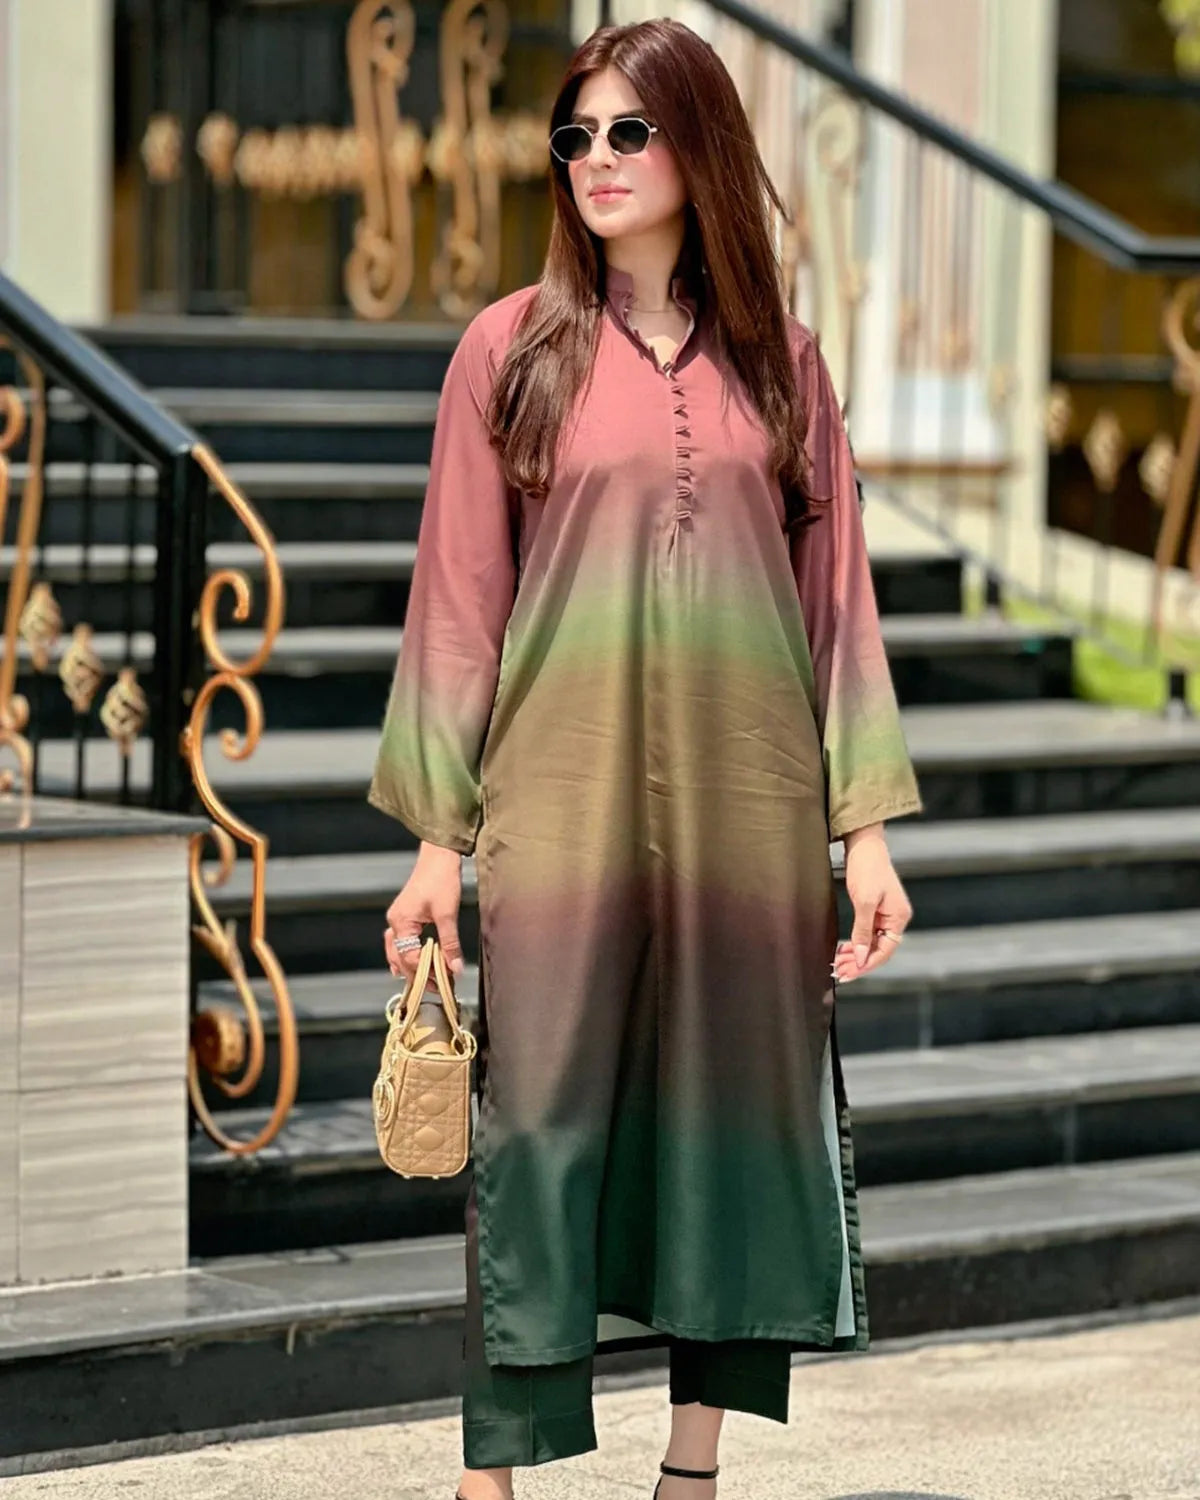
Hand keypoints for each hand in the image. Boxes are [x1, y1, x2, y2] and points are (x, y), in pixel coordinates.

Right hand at [383, 841, 465, 983]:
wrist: (439, 856)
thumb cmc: (442, 880)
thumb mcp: (448, 914)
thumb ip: (450, 943)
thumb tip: (455, 969)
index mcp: (401, 922)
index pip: (409, 958)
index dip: (426, 973)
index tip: (443, 984)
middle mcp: (394, 922)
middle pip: (400, 958)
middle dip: (417, 974)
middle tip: (437, 987)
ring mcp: (397, 918)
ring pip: (397, 950)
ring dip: (410, 965)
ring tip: (426, 980)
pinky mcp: (405, 915)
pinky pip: (400, 940)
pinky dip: (408, 953)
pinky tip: (416, 961)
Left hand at [833, 826, 911, 983]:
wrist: (864, 845)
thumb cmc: (868, 868)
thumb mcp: (864, 902)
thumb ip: (863, 931)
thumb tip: (861, 956)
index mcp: (899, 917)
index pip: (885, 950)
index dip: (867, 964)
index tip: (850, 972)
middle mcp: (895, 919)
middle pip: (879, 949)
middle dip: (859, 962)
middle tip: (839, 971)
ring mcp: (885, 915)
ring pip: (872, 943)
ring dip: (856, 954)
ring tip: (839, 963)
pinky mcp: (875, 910)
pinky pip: (867, 933)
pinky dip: (856, 943)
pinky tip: (843, 949)